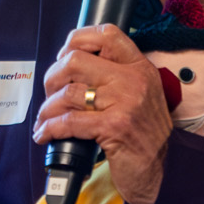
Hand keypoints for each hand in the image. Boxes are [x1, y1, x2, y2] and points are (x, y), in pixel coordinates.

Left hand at [33, 25, 174, 203]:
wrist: (159, 169)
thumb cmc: (142, 134)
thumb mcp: (139, 95)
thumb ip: (114, 77)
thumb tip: (69, 65)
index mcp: (139, 67)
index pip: (106, 34)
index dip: (77, 40)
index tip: (63, 56)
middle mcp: (134, 80)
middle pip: (76, 60)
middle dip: (52, 78)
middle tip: (50, 93)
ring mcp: (126, 103)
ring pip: (69, 92)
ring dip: (47, 108)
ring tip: (45, 118)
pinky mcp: (115, 127)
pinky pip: (70, 122)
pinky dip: (50, 128)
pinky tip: (45, 134)